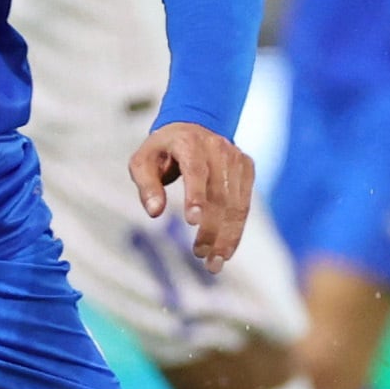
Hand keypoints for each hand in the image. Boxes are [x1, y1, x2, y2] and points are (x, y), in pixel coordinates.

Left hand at [131, 122, 254, 270]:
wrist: (192, 125)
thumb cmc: (162, 150)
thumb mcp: (142, 161)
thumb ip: (146, 185)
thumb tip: (155, 212)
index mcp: (189, 143)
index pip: (195, 170)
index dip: (195, 194)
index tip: (192, 222)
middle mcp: (217, 148)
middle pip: (219, 193)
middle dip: (211, 228)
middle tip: (200, 255)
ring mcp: (236, 158)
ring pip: (237, 203)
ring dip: (227, 236)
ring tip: (214, 263)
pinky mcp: (246, 169)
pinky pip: (245, 204)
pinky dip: (236, 229)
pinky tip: (226, 250)